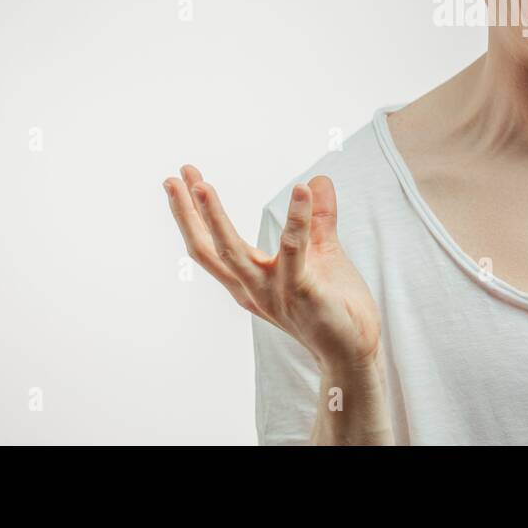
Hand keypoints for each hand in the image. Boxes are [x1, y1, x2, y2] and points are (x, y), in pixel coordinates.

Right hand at [163, 166, 382, 371]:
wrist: (355, 349)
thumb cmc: (334, 305)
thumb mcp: (322, 254)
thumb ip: (317, 219)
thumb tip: (316, 180)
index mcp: (250, 282)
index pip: (212, 247)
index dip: (193, 215)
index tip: (180, 180)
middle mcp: (253, 290)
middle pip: (209, 250)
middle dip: (187, 214)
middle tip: (173, 179)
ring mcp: (274, 293)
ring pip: (233, 252)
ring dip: (214, 218)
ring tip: (201, 185)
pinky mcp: (302, 293)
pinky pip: (294, 252)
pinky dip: (297, 220)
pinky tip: (301, 190)